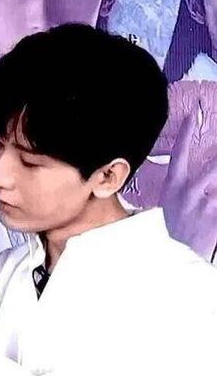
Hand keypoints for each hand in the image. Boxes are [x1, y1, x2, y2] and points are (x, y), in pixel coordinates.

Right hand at [159, 112, 216, 262]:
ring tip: (211, 193)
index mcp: (172, 187)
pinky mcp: (215, 221)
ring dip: (216, 186)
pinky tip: (213, 211)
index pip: (180, 153)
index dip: (187, 133)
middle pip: (212, 167)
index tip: (194, 115)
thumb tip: (190, 178)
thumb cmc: (167, 232)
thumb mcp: (164, 207)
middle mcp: (188, 193)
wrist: (169, 260)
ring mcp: (204, 207)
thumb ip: (178, 190)